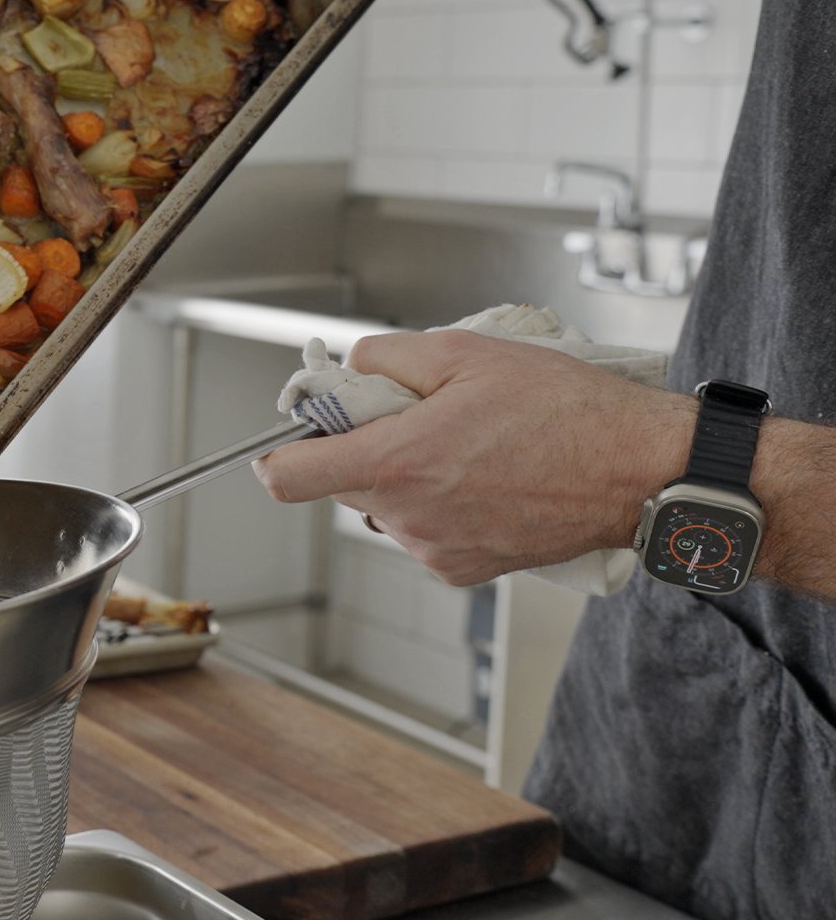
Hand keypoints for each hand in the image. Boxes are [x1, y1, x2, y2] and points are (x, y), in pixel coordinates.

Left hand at [252, 330, 694, 585]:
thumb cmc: (567, 411)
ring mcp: (435, 548)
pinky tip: (486, 478)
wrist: (639, 472)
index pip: (288, 478)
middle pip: (342, 484)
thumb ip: (388, 357)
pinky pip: (424, 532)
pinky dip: (439, 505)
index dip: (281, 452)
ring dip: (406, 476)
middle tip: (415, 414)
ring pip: (386, 507)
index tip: (299, 431)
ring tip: (466, 445)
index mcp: (397, 462)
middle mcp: (409, 516)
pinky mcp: (464, 568)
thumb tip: (350, 367)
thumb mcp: (466, 352)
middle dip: (364, 448)